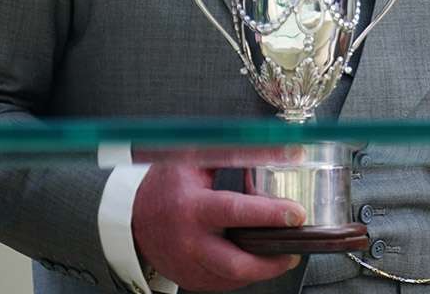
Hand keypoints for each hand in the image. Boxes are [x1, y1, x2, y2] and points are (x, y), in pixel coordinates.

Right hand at [132, 156, 304, 291]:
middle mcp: (188, 241)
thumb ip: (238, 154)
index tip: (296, 214)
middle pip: (236, 263)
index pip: (236, 212)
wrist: (133, 216)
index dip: (269, 214)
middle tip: (293, 249)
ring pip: (233, 278)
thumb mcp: (198, 159)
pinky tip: (253, 260)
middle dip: (271, 261)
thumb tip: (286, 149)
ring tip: (280, 255)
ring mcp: (187, 264)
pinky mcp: (188, 278)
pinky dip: (243, 274)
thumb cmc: (168, 184)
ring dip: (262, 269)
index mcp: (192, 206)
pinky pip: (223, 284)